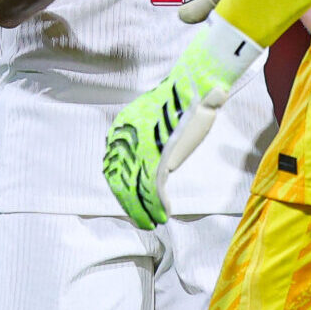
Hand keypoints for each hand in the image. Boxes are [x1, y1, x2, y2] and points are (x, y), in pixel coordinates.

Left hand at [104, 16, 263, 227]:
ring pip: (136, 189)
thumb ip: (147, 136)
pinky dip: (158, 205)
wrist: (194, 86)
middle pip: (122, 182)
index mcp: (122, 129)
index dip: (123, 190)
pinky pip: (154, 189)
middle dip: (131, 205)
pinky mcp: (158, 157)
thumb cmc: (182, 98)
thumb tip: (148, 158)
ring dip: (143, 211)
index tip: (131, 203)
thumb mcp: (156, 117)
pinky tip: (164, 215)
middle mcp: (125, 141)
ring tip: (151, 223)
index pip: (115, 168)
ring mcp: (140, 150)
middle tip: (140, 219)